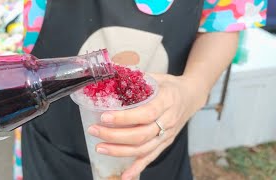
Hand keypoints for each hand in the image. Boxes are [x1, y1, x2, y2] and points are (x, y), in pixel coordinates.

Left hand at [87, 73, 207, 179]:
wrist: (191, 96)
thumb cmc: (171, 86)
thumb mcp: (157, 76)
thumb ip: (136, 78)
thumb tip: (111, 74)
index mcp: (167, 101)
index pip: (145, 113)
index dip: (124, 118)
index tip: (104, 117)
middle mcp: (168, 121)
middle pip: (141, 135)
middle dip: (115, 135)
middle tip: (94, 130)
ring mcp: (168, 135)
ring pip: (143, 149)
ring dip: (120, 151)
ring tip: (100, 147)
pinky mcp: (166, 143)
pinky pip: (151, 157)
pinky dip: (138, 168)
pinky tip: (125, 176)